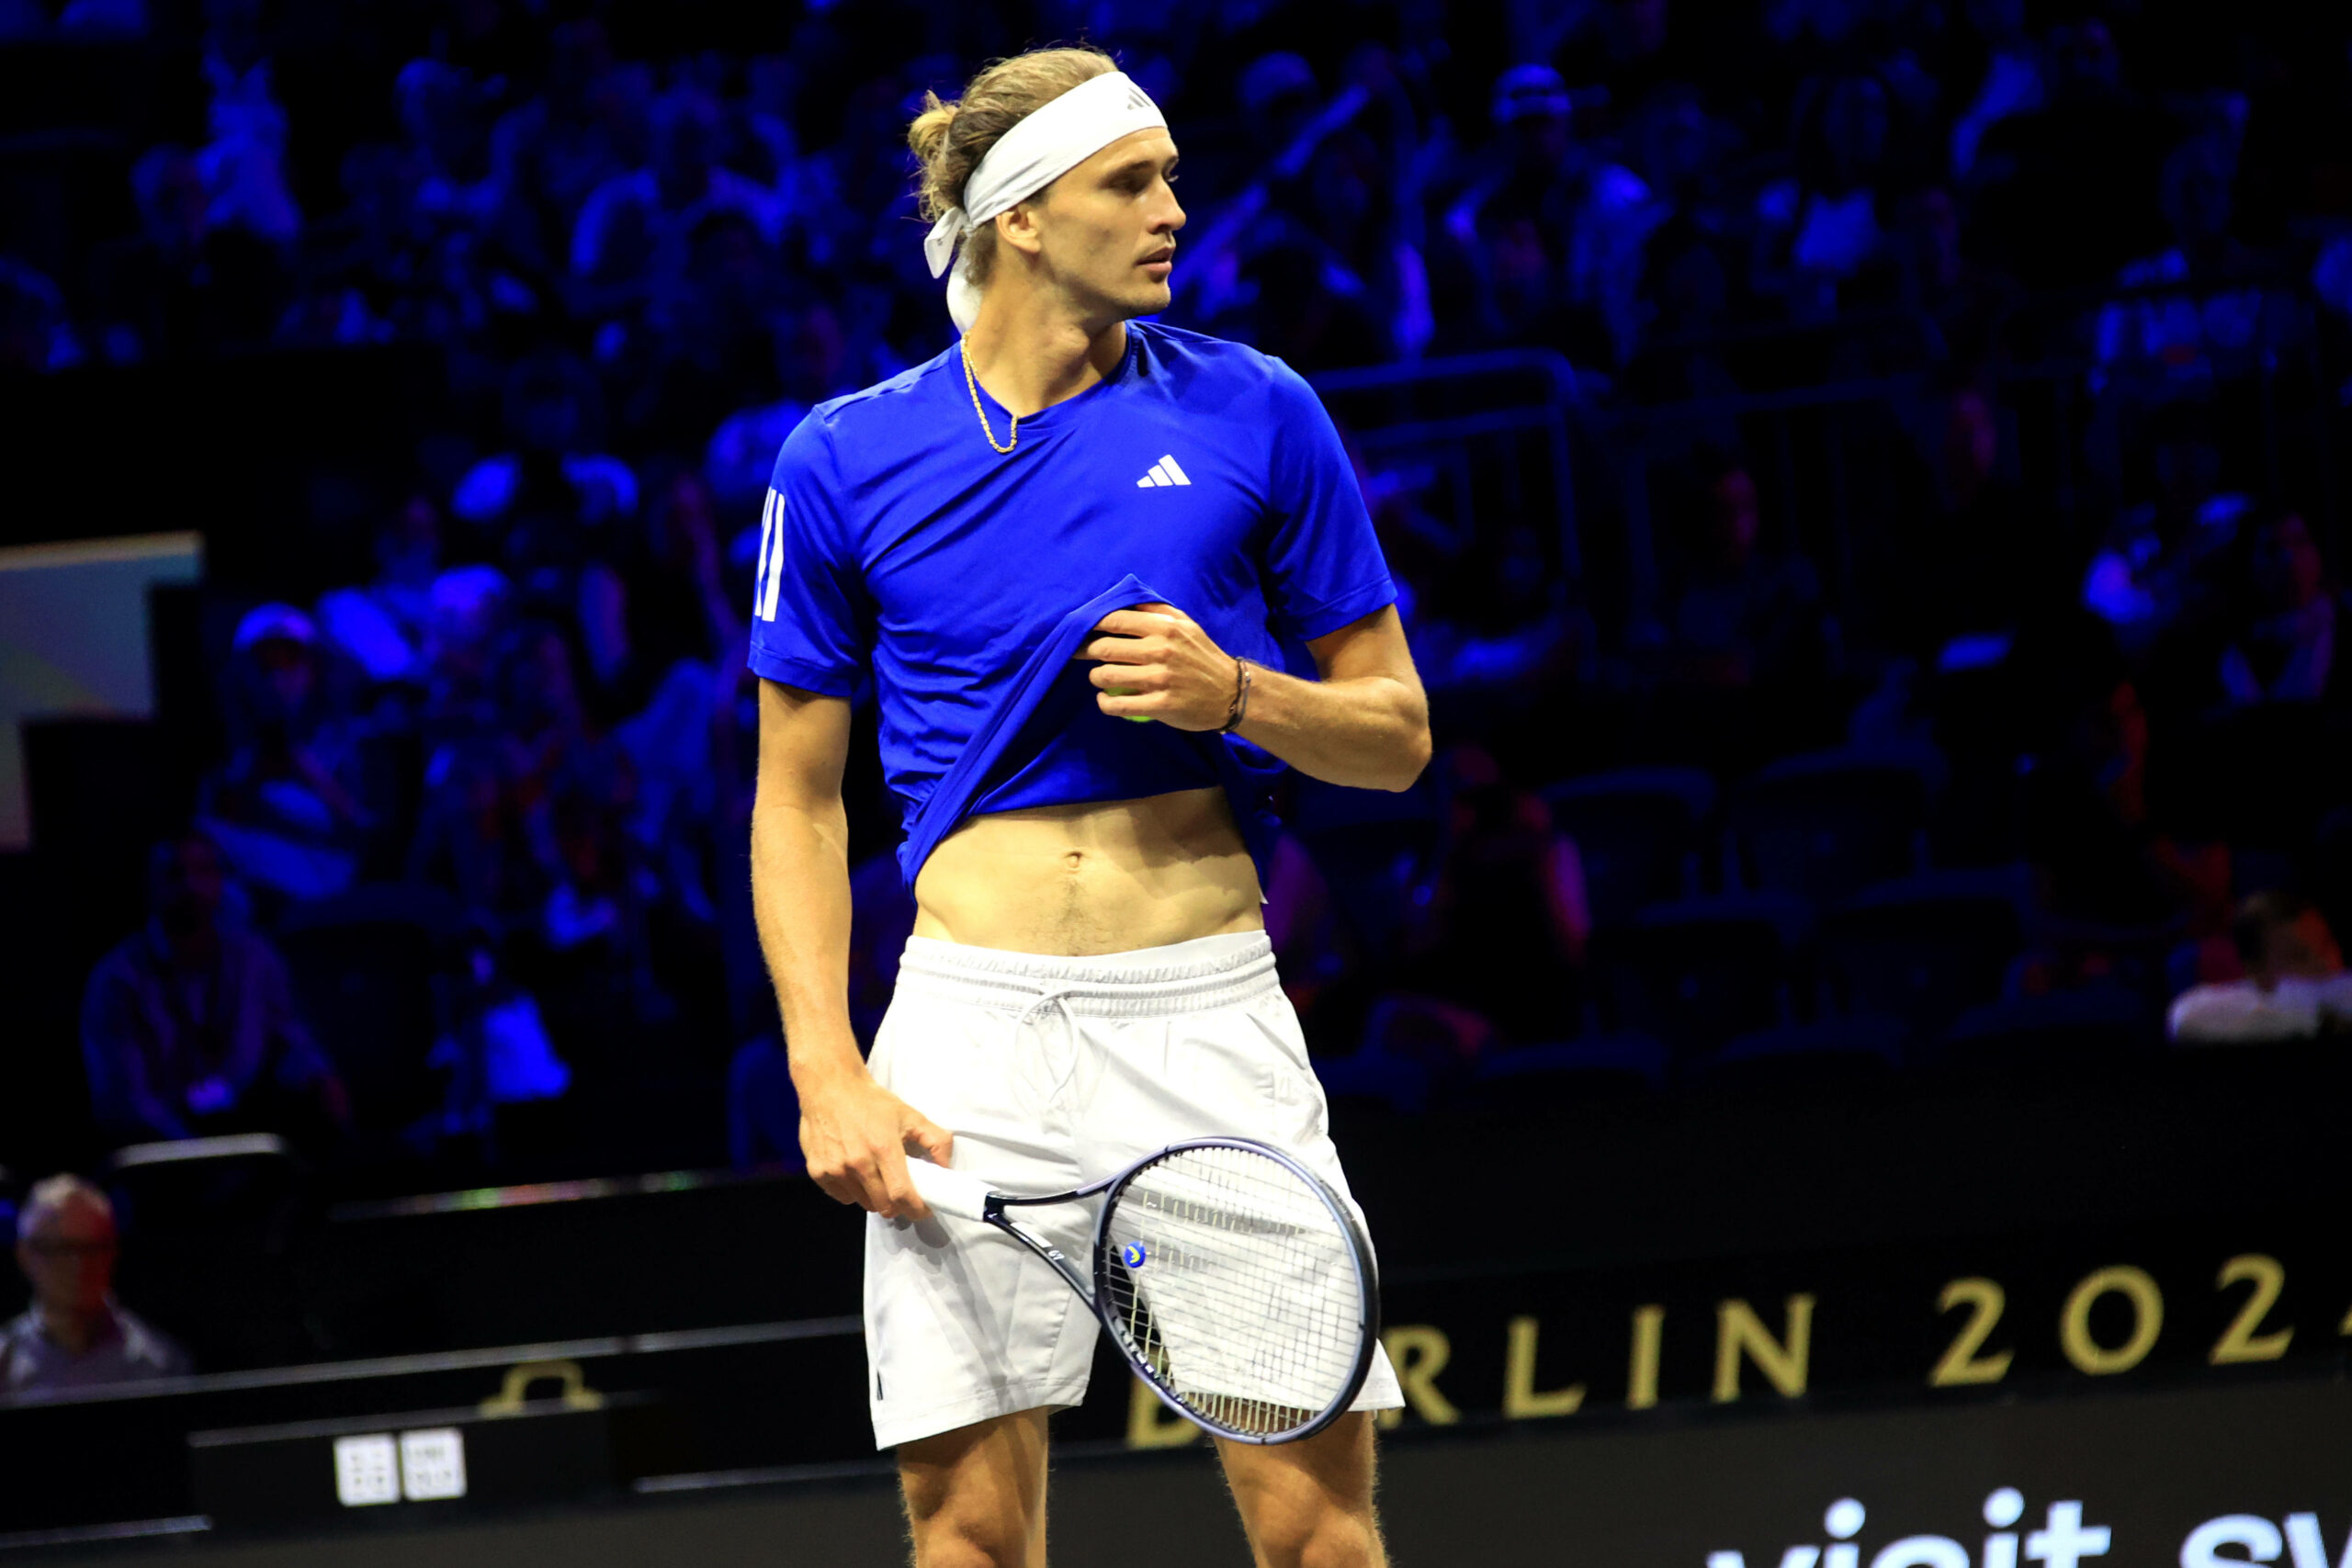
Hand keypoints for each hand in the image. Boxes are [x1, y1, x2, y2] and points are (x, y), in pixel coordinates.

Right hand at [798, 1070, 954, 1220]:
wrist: (830, 1087)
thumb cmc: (872, 1102)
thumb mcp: (910, 1115)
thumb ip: (936, 1140)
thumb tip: (947, 1169)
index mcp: (884, 1149)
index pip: (902, 1195)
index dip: (916, 1208)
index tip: (924, 1209)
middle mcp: (858, 1163)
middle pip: (883, 1206)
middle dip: (898, 1205)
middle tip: (901, 1193)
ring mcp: (835, 1169)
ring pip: (863, 1203)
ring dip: (874, 1197)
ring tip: (877, 1177)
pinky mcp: (817, 1171)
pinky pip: (842, 1196)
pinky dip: (852, 1191)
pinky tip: (855, 1172)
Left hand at [1073, 602, 1236, 730]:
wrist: (1232, 692)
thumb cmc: (1202, 655)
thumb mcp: (1185, 624)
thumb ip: (1155, 610)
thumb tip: (1122, 598)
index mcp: (1164, 627)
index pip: (1114, 620)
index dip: (1090, 625)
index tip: (1081, 630)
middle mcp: (1160, 650)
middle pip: (1103, 648)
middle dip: (1086, 651)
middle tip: (1081, 655)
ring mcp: (1159, 679)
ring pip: (1105, 676)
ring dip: (1095, 677)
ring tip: (1099, 678)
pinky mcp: (1159, 705)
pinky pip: (1116, 705)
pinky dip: (1104, 703)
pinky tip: (1106, 700)